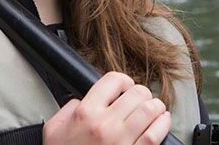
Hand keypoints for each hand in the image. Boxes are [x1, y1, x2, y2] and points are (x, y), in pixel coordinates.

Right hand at [43, 71, 170, 144]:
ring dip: (155, 106)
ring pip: (151, 110)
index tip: (123, 88)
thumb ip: (69, 108)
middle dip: (141, 94)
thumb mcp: (55, 128)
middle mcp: (105, 125)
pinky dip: (163, 124)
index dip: (123, 81)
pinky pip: (155, 135)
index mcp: (86, 113)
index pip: (114, 80)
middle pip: (137, 93)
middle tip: (138, 100)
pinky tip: (162, 121)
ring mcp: (121, 142)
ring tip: (153, 109)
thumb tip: (84, 99)